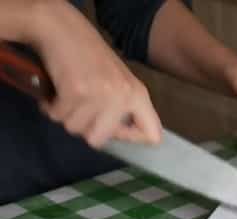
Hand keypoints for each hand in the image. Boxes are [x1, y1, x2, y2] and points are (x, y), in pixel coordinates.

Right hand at [31, 1, 160, 147]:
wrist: (63, 29)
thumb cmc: (90, 56)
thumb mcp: (118, 81)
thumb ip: (122, 108)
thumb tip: (119, 137)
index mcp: (139, 95)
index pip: (152, 135)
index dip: (131, 138)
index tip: (115, 130)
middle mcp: (124, 97)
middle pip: (99, 140)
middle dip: (83, 127)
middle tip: (80, 108)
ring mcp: (101, 95)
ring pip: (75, 128)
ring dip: (65, 114)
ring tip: (68, 95)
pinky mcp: (77, 92)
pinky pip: (58, 116)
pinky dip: (51, 106)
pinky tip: (55, 91)